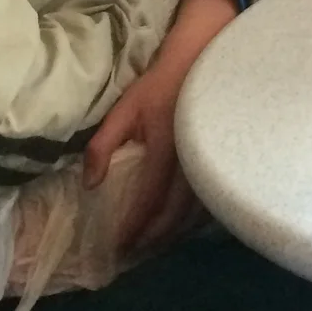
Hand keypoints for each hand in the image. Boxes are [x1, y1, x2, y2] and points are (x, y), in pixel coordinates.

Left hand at [83, 0, 238, 256]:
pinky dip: (191, 217)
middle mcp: (192, 159)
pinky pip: (207, 198)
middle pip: (175, 214)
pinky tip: (179, 223)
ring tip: (154, 243)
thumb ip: (103, 145)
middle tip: (135, 251)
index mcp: (166, 147)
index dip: (134, 226)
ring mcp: (212, 160)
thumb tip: (90, 185)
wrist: (204, 59)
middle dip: (154, 237)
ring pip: (195, 211)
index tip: (118, 245)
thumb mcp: (124, 108)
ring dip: (173, 232)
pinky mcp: (221, 158)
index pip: (149, 199)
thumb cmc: (160, 83)